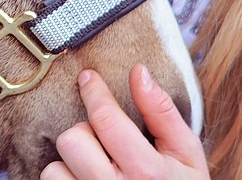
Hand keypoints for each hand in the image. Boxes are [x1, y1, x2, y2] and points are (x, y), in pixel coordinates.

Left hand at [40, 65, 208, 178]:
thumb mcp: (187, 154)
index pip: (105, 119)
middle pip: (72, 140)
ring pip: (54, 168)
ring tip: (94, 166)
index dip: (94, 91)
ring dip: (69, 163)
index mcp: (146, 171)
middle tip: (103, 142)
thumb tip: (139, 72)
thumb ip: (163, 113)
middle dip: (85, 133)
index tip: (87, 77)